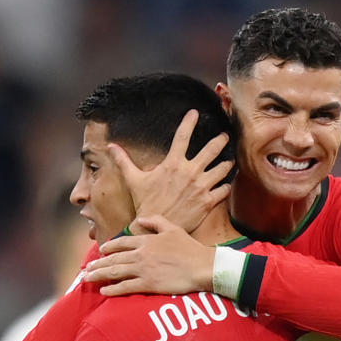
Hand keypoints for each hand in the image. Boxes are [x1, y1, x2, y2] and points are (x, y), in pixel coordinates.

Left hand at [85, 216, 214, 295]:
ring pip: (115, 272)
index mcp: (146, 240)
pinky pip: (126, 287)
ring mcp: (143, 270)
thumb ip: (155, 221)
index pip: (122, 243)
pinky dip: (113, 290)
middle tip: (87, 269)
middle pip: (114, 259)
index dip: (109, 247)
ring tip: (88, 278)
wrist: (202, 266)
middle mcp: (141, 254)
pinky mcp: (148, 284)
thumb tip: (140, 218)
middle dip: (98, 264)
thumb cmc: (190, 248)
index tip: (101, 251)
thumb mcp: (173, 228)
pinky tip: (104, 291)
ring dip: (99, 275)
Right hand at [108, 110, 232, 234]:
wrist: (154, 228)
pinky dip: (226, 186)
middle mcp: (190, 172)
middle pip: (212, 149)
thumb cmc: (144, 203)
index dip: (189, 121)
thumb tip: (111, 146)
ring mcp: (201, 187)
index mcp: (173, 164)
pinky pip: (224, 189)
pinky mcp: (207, 202)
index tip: (195, 112)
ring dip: (227, 163)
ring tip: (229, 161)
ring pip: (222, 168)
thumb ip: (123, 161)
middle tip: (224, 136)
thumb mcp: (133, 180)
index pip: (183, 136)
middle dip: (220, 140)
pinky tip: (226, 184)